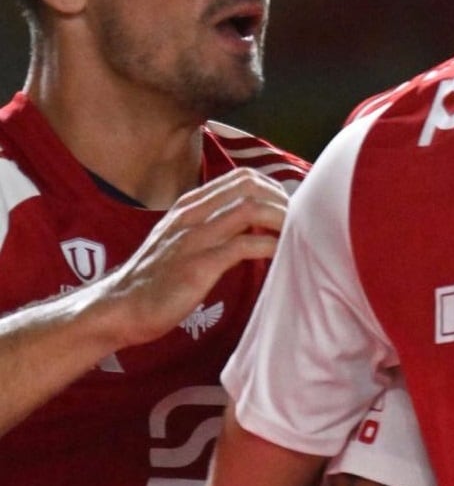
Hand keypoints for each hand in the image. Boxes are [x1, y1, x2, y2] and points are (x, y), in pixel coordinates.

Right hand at [97, 167, 287, 346]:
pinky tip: (281, 255)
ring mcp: (193, 239)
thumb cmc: (157, 277)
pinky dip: (270, 247)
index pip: (241, 177)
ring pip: (249, 209)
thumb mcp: (183, 238)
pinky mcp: (197, 266)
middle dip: (282, 198)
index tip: (291, 206)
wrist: (120, 308)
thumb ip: (212, 224)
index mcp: (190, 205)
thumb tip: (255, 220)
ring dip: (281, 219)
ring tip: (297, 235)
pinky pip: (243, 246)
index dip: (274, 187)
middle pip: (249, 186)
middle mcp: (192, 215)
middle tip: (300, 220)